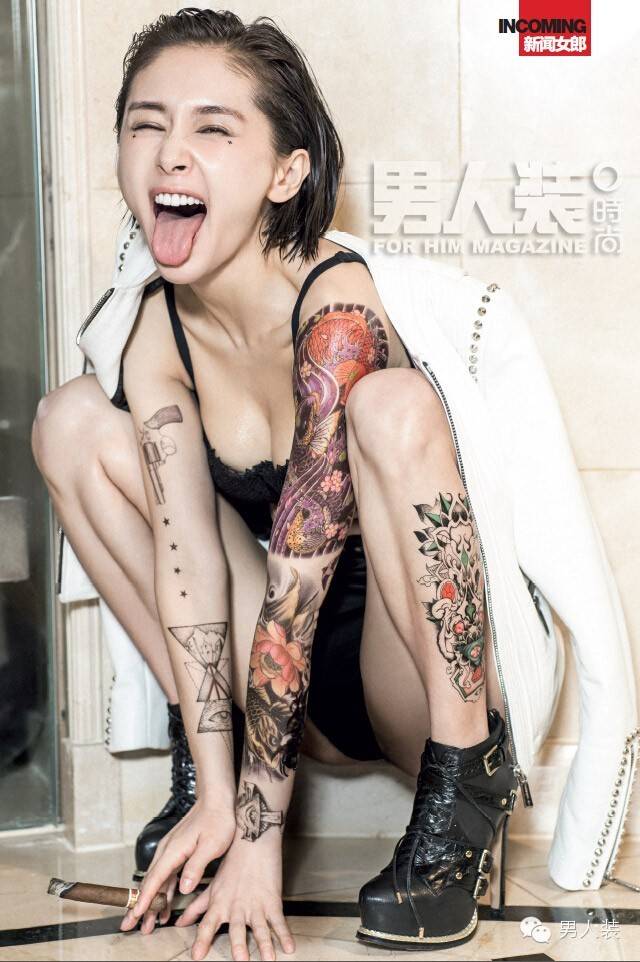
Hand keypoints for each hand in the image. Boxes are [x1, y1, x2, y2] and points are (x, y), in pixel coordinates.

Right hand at [120, 799, 235, 934]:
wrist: (217, 799)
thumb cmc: (217, 819)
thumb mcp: (212, 844)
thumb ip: (196, 866)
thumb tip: (182, 888)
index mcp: (173, 850)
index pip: (155, 878)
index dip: (145, 898)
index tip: (136, 914)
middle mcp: (167, 850)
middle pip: (150, 882)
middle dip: (141, 905)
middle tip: (132, 926)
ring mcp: (170, 850)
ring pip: (156, 880)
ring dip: (151, 901)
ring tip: (148, 923)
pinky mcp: (177, 851)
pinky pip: (165, 874)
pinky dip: (162, 891)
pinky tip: (164, 904)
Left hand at [175, 834, 294, 960]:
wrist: (252, 840)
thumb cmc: (231, 863)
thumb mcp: (212, 886)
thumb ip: (196, 907)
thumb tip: (180, 922)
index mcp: (220, 903)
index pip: (208, 924)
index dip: (202, 941)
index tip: (197, 957)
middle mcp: (237, 906)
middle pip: (237, 928)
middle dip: (238, 944)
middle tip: (240, 960)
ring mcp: (256, 904)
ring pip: (260, 927)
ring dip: (265, 943)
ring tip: (268, 958)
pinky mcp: (272, 900)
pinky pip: (279, 920)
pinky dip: (285, 934)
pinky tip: (289, 947)